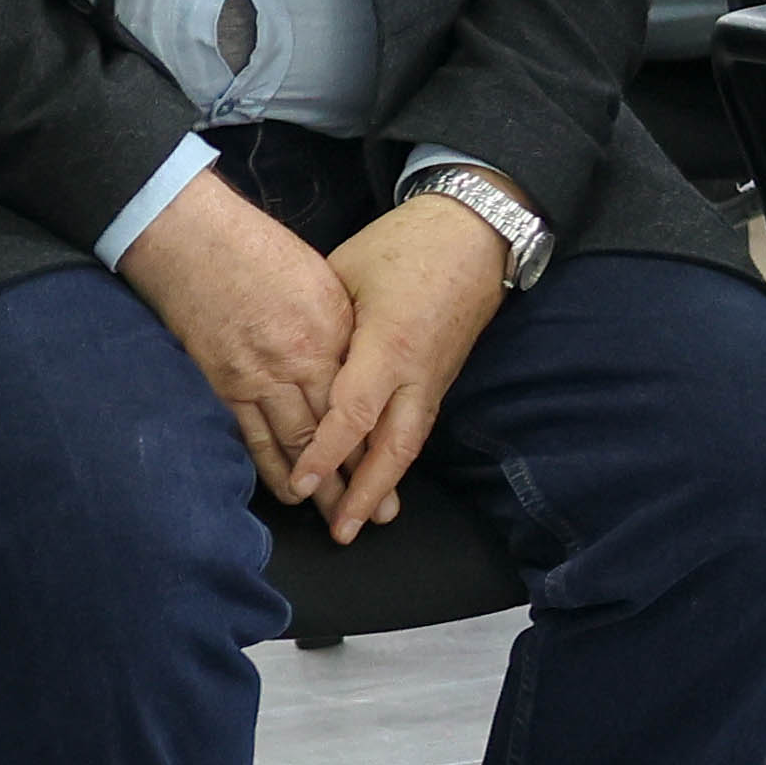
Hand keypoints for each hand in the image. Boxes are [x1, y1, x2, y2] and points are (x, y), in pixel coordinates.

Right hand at [120, 169, 356, 490]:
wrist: (193, 241)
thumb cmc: (257, 250)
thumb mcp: (321, 281)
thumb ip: (340, 329)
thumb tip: (355, 363)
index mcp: (334, 332)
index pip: (365, 400)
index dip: (380, 440)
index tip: (396, 469)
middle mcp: (303, 360)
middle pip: (338, 432)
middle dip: (358, 478)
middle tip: (378, 514)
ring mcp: (261, 376)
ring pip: (297, 445)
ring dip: (318, 486)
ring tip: (336, 517)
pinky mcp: (224, 385)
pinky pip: (251, 438)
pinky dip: (271, 468)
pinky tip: (288, 491)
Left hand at [281, 194, 513, 540]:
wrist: (475, 232)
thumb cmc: (405, 244)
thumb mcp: (348, 270)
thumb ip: (322, 323)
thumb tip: (290, 361)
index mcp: (389, 343)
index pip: (353, 414)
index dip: (326, 453)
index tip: (301, 484)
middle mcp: (417, 372)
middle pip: (393, 448)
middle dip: (365, 494)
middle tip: (342, 531)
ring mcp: (435, 378)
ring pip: (411, 445)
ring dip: (385, 486)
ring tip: (364, 521)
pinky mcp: (442, 377)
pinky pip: (417, 428)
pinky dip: (397, 460)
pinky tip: (381, 480)